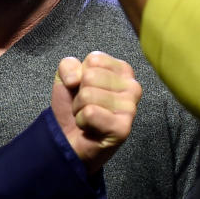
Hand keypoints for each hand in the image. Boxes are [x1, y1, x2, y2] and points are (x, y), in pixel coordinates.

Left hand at [51, 51, 141, 174]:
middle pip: (91, 76)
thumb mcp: (66, 78)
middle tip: (87, 106)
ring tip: (89, 117)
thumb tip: (75, 78)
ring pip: (88, 94)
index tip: (86, 89)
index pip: (95, 59)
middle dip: (80, 94)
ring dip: (79, 109)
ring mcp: (131, 108)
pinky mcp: (123, 127)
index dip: (81, 75)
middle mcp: (132, 86)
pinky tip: (91, 127)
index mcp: (123, 70)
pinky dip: (82, 121)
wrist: (69, 139)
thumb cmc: (74, 107)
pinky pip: (90, 113)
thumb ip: (68, 65)